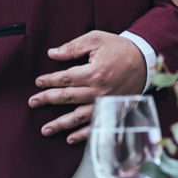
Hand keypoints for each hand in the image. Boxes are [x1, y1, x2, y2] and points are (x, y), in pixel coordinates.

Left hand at [29, 31, 146, 143]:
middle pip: (67, 98)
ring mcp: (106, 104)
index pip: (65, 79)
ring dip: (60, 124)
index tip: (38, 82)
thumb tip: (52, 53)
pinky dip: (82, 134)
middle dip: (47, 100)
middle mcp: (99, 91)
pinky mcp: (114, 111)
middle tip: (32, 103)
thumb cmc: (119, 48)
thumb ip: (73, 46)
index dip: (49, 81)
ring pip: (78, 117)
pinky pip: (96, 126)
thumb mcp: (96, 39)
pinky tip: (70, 138)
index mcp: (93, 72)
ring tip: (45, 129)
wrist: (144, 60)